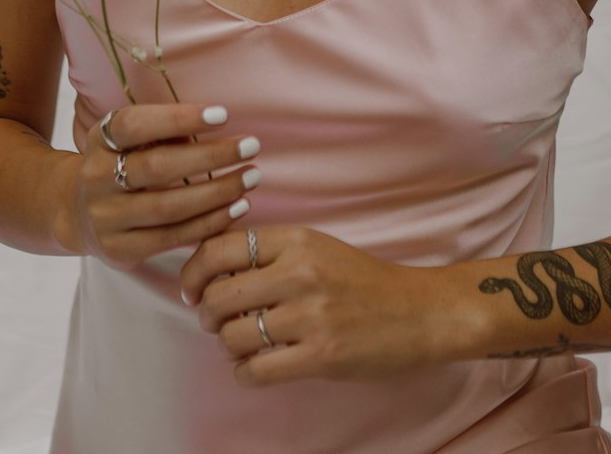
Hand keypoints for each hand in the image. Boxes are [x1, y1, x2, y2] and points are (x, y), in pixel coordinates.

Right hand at [63, 102, 261, 269]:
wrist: (77, 213)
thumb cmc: (122, 163)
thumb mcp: (130, 139)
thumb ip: (162, 132)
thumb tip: (216, 124)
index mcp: (100, 140)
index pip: (135, 125)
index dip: (178, 118)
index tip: (223, 114)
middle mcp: (97, 177)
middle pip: (157, 167)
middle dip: (210, 156)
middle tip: (251, 145)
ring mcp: (106, 217)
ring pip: (168, 207)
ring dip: (217, 192)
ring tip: (251, 177)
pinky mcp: (120, 250)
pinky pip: (172, 237)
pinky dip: (209, 223)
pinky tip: (238, 208)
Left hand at [179, 225, 449, 385]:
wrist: (418, 311)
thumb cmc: (362, 281)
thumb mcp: (316, 247)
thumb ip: (269, 253)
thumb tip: (210, 269)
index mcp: (296, 238)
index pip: (219, 249)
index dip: (193, 272)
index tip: (192, 289)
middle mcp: (300, 272)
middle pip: (218, 296)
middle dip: (206, 314)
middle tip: (215, 321)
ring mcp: (310, 316)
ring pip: (232, 337)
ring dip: (227, 346)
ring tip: (242, 344)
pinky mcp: (321, 356)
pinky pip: (255, 370)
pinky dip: (245, 372)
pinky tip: (256, 365)